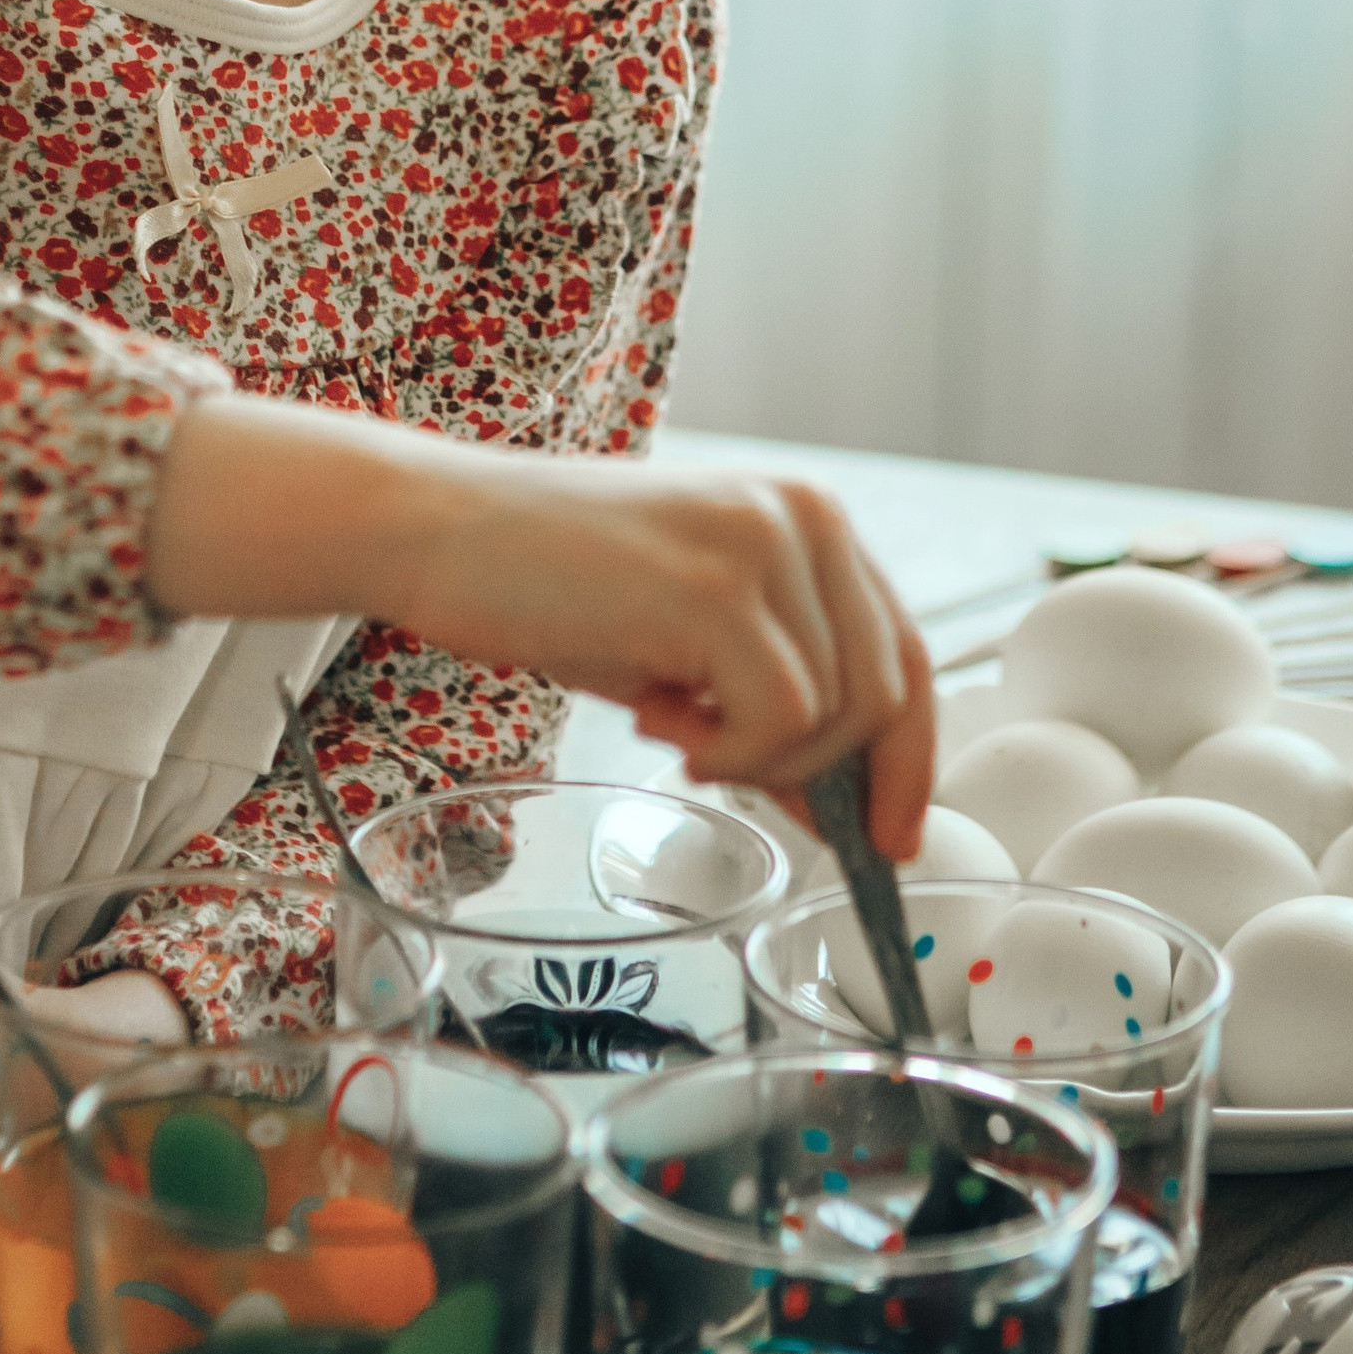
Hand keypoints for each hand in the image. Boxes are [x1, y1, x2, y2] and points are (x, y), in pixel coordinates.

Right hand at [411, 464, 936, 858]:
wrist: (444, 532)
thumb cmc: (555, 586)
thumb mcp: (690, 646)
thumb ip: (775, 706)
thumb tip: (840, 809)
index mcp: (810, 517)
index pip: (905, 653)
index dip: (907, 759)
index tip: (890, 838)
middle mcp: (807, 516)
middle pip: (888, 693)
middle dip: (824, 772)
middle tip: (727, 772)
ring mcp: (766, 545)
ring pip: (835, 715)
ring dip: (757, 756)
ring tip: (671, 724)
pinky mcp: (718, 589)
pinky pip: (780, 719)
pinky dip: (727, 752)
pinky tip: (658, 719)